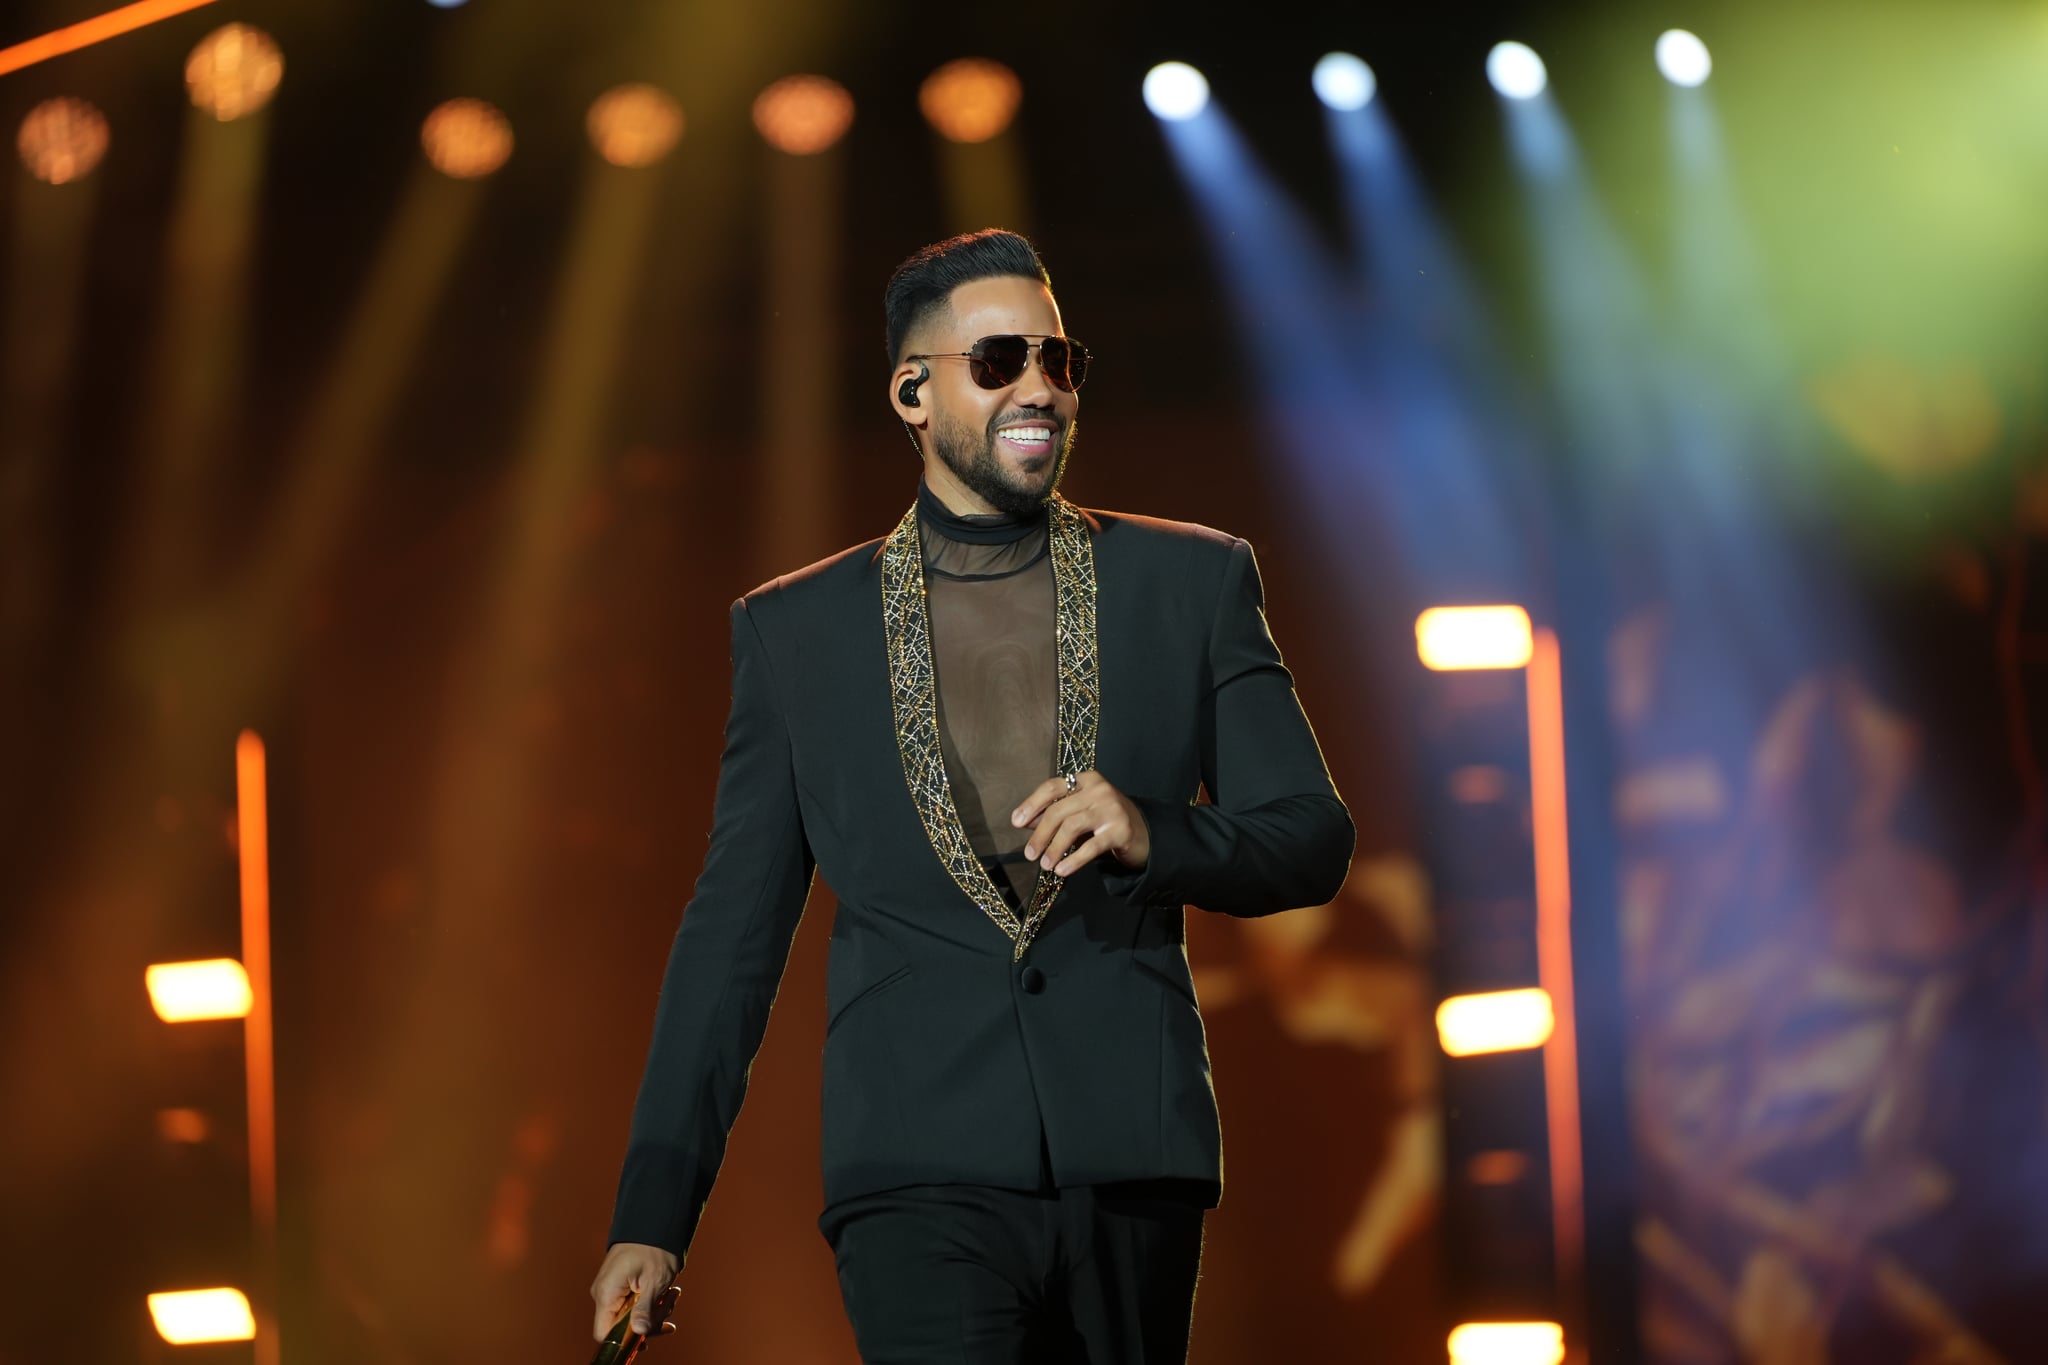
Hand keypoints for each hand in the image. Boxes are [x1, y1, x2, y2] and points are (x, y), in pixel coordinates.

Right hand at [590, 1241, 679, 1340]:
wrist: (654, 1221)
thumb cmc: (653, 1246)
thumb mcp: (654, 1280)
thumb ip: (645, 1309)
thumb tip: (639, 1332)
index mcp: (606, 1293)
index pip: (605, 1333)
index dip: (625, 1341)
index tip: (647, 1339)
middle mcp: (605, 1294)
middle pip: (622, 1326)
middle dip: (649, 1321)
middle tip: (669, 1307)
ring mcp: (613, 1289)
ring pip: (631, 1315)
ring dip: (655, 1310)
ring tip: (672, 1294)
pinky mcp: (622, 1285)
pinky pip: (634, 1303)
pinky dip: (652, 1301)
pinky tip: (667, 1291)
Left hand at [1012, 769, 1150, 877]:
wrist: (1145, 833)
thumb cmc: (1105, 821)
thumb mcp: (1079, 812)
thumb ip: (1054, 814)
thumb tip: (1024, 822)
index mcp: (1086, 780)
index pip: (1052, 787)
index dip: (1032, 804)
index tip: (1016, 822)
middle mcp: (1099, 790)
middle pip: (1059, 810)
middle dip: (1040, 834)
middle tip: (1029, 854)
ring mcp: (1111, 809)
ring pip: (1072, 826)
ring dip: (1054, 847)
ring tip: (1045, 865)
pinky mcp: (1120, 831)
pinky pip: (1090, 846)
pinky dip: (1073, 860)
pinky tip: (1062, 870)